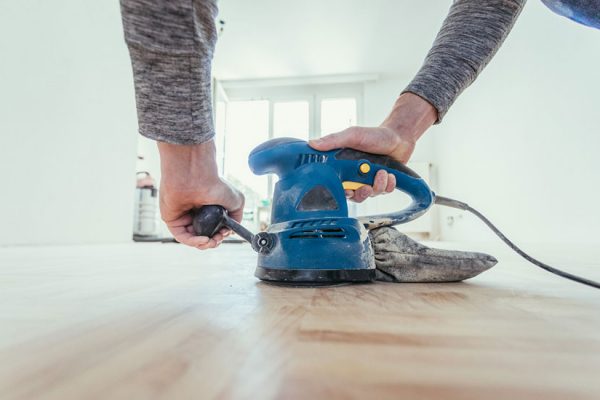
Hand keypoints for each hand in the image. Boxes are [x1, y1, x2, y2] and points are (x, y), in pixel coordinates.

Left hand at [157, 140, 243, 248]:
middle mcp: (194, 213)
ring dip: (204, 244)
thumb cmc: (213, 183)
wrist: (196, 176)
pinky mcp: (172, 220)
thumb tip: (233, 228)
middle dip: (213, 241)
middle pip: (203, 235)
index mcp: (207, 209)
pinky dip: (193, 241)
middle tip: (219, 238)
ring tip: (212, 241)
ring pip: (192, 238)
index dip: (220, 234)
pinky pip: (182, 236)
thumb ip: (237, 216)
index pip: (213, 228)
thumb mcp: (236, 200)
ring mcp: (183, 217)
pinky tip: (204, 240)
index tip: (226, 233)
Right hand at [309, 92, 436, 202]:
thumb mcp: (353, 135)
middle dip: (361, 193)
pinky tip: (389, 174)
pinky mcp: (382, 183)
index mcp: (344, 167)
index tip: (346, 190)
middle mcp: (355, 176)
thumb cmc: (375, 135)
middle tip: (366, 186)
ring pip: (369, 195)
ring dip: (377, 186)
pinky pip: (383, 192)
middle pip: (353, 196)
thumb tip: (312, 143)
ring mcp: (369, 180)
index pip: (336, 185)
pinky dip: (388, 185)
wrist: (398, 136)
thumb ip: (334, 140)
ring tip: (382, 172)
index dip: (340, 192)